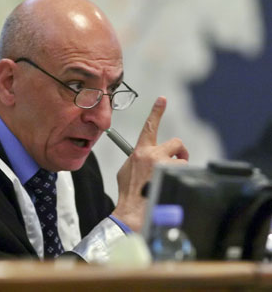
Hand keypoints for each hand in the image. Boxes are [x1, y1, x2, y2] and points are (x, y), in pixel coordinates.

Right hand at [112, 96, 188, 231]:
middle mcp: (151, 154)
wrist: (131, 211)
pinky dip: (179, 177)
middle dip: (178, 152)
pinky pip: (183, 170)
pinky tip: (167, 185)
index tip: (162, 99)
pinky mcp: (171, 174)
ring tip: (165, 180)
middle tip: (176, 160)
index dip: (156, 111)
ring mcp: (162, 164)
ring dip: (177, 168)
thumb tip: (145, 156)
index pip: (149, 127)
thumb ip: (137, 159)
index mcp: (139, 151)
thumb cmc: (128, 192)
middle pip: (175, 142)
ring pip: (181, 159)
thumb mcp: (127, 170)